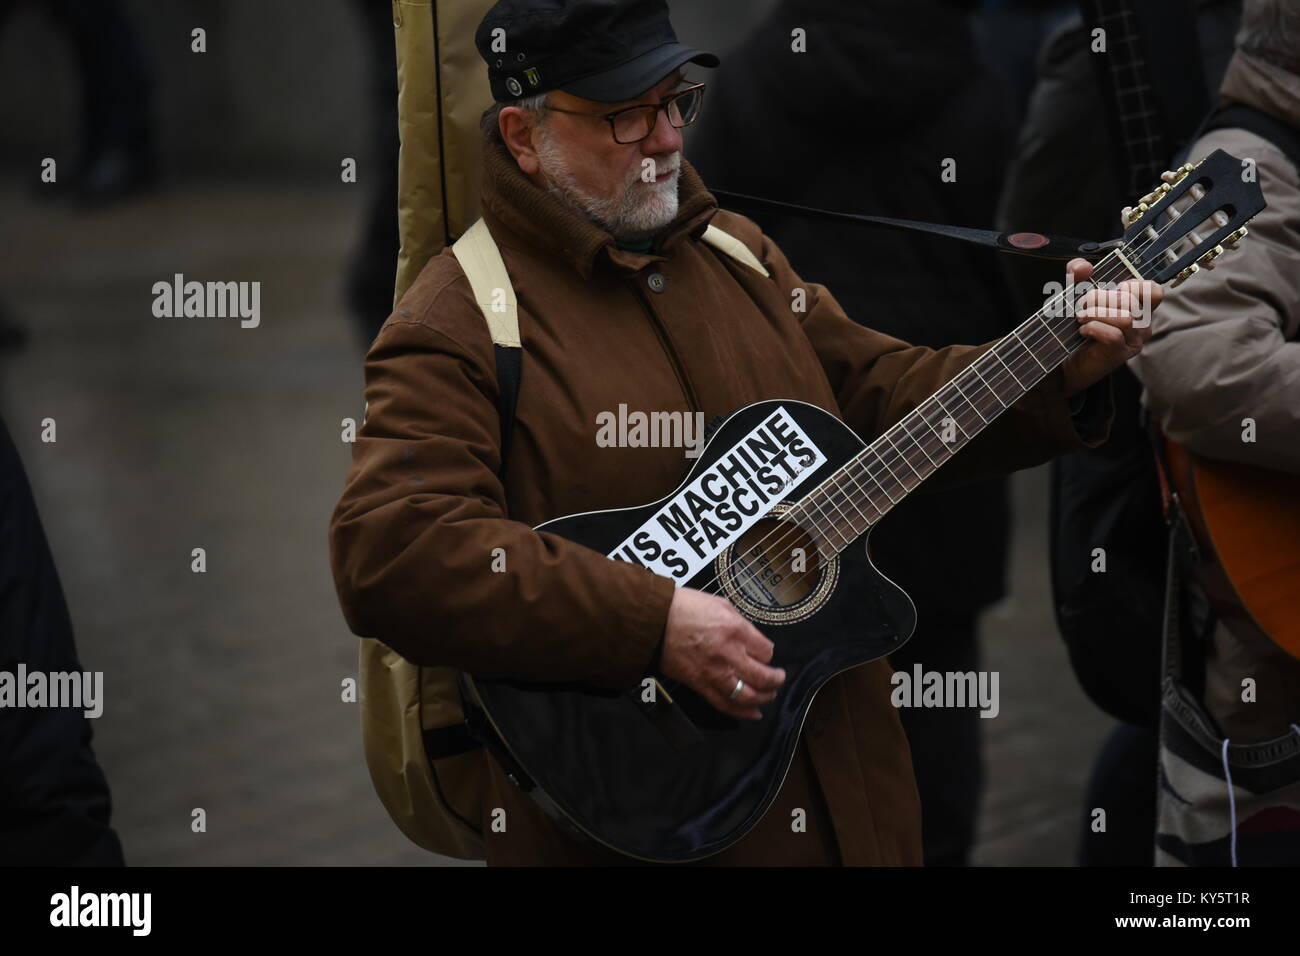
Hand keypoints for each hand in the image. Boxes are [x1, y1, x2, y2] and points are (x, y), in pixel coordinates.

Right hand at [660, 587, 785, 719]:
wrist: (654, 621)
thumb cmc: (684, 607)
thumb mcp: (720, 603)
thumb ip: (740, 623)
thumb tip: (752, 638)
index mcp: (735, 630)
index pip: (766, 651)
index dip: (769, 653)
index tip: (765, 652)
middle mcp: (728, 655)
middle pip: (763, 676)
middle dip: (775, 679)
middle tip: (779, 678)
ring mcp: (714, 673)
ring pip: (748, 695)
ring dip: (763, 697)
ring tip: (769, 695)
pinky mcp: (700, 685)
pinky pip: (725, 704)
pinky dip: (742, 712)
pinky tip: (754, 713)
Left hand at [1059, 257, 1161, 395]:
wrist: (1066, 362)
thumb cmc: (1077, 327)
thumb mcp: (1075, 295)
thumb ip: (1077, 275)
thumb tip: (1084, 266)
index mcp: (1138, 308)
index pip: (1153, 290)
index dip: (1133, 285)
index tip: (1111, 290)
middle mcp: (1142, 324)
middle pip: (1129, 301)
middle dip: (1100, 298)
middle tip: (1082, 307)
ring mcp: (1134, 341)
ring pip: (1124, 318)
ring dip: (1096, 314)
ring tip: (1081, 319)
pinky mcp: (1121, 354)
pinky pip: (1114, 335)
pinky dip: (1094, 328)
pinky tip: (1083, 331)